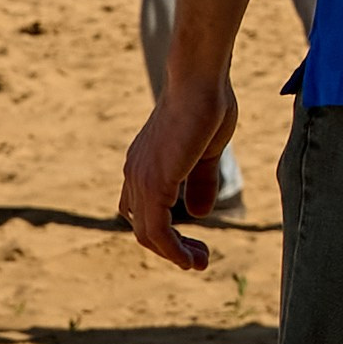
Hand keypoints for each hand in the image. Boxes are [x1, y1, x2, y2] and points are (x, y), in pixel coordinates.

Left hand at [120, 73, 238, 270]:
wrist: (200, 80)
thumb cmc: (206, 104)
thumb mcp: (206, 152)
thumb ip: (201, 182)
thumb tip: (200, 213)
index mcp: (145, 165)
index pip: (142, 211)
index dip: (164, 232)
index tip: (194, 242)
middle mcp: (135, 174)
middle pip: (143, 228)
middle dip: (171, 249)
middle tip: (199, 261)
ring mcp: (141, 178)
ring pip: (148, 234)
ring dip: (174, 254)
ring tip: (200, 262)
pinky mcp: (154, 182)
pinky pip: (158, 230)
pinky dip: (173, 249)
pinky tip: (191, 257)